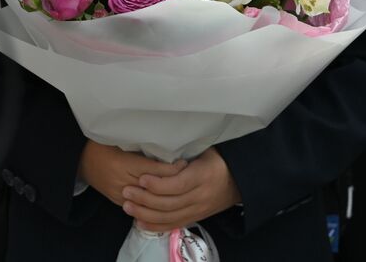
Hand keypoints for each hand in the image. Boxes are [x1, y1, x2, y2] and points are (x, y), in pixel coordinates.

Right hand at [78, 140, 186, 209]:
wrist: (81, 161)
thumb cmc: (103, 145)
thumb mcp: (120, 139)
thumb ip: (140, 143)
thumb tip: (165, 141)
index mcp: (124, 163)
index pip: (152, 169)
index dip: (170, 168)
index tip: (185, 163)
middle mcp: (122, 181)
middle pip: (152, 186)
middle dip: (172, 183)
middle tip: (190, 178)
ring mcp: (119, 194)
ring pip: (147, 200)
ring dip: (164, 195)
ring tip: (183, 190)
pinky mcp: (118, 202)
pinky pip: (139, 206)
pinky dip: (153, 203)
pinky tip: (167, 200)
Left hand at [121, 148, 241, 229]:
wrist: (238, 181)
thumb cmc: (218, 159)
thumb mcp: (206, 149)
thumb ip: (186, 150)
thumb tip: (160, 140)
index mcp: (204, 175)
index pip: (178, 184)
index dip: (158, 184)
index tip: (142, 178)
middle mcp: (201, 196)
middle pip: (169, 203)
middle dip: (145, 199)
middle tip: (127, 191)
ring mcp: (198, 210)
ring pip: (169, 217)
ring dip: (145, 213)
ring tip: (128, 206)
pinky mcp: (195, 218)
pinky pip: (173, 225)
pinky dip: (155, 225)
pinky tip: (139, 221)